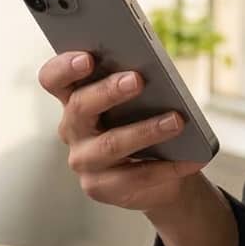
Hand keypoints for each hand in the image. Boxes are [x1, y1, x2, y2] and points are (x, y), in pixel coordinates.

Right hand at [40, 52, 205, 213]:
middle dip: (108, 91)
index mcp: (74, 96)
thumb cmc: (146, 119)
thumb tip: (152, 70)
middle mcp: (72, 128)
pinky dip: (166, 167)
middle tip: (137, 79)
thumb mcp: (139, 96)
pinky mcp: (99, 187)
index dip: (64, 67)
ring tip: (177, 121)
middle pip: (79, 107)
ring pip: (109, 144)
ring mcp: (83, 160)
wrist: (160, 170)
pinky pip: (133, 177)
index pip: (53, 78)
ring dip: (145, 131)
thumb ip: (135, 80)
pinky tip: (191, 159)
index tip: (87, 58)